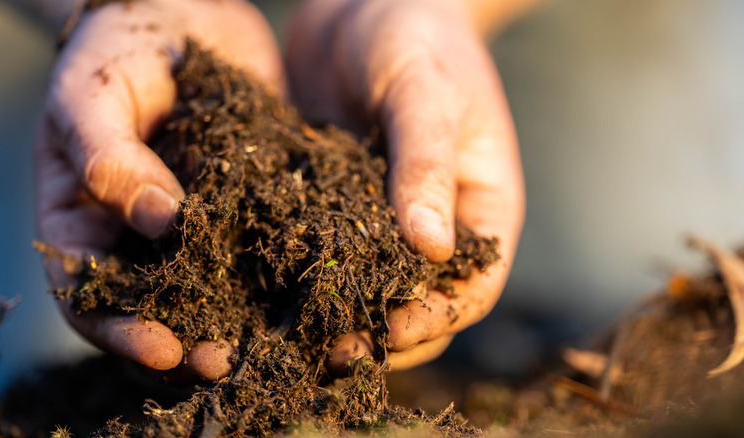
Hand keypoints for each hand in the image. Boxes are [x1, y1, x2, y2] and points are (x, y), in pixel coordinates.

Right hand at [37, 0, 282, 379]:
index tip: (165, 348)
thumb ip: (109, 156)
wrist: (181, 12)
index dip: (121, 330)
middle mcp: (138, 235)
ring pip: (213, 286)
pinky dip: (281, 271)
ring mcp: (196, 224)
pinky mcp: (247, 204)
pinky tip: (313, 286)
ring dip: (240, 318)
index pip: (89, 296)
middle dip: (189, 338)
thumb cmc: (118, 49)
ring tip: (277, 340)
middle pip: (156, 306)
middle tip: (227, 361)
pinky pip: (260, 244)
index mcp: (83, 221)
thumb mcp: (93, 94)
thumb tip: (156, 220)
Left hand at [285, 0, 524, 371]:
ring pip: (369, 289)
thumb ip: (425, 164)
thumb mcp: (425, 92)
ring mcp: (384, 219)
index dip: (432, 319)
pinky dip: (301, 276)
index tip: (382, 331)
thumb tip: (430, 250)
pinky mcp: (337, 205)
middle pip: (420, 304)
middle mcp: (435, 225)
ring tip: (290, 334)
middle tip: (326, 349)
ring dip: (336, 316)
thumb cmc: (416, 34)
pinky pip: (325, 252)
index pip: (472, 288)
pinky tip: (262, 289)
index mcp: (481, 208)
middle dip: (379, 332)